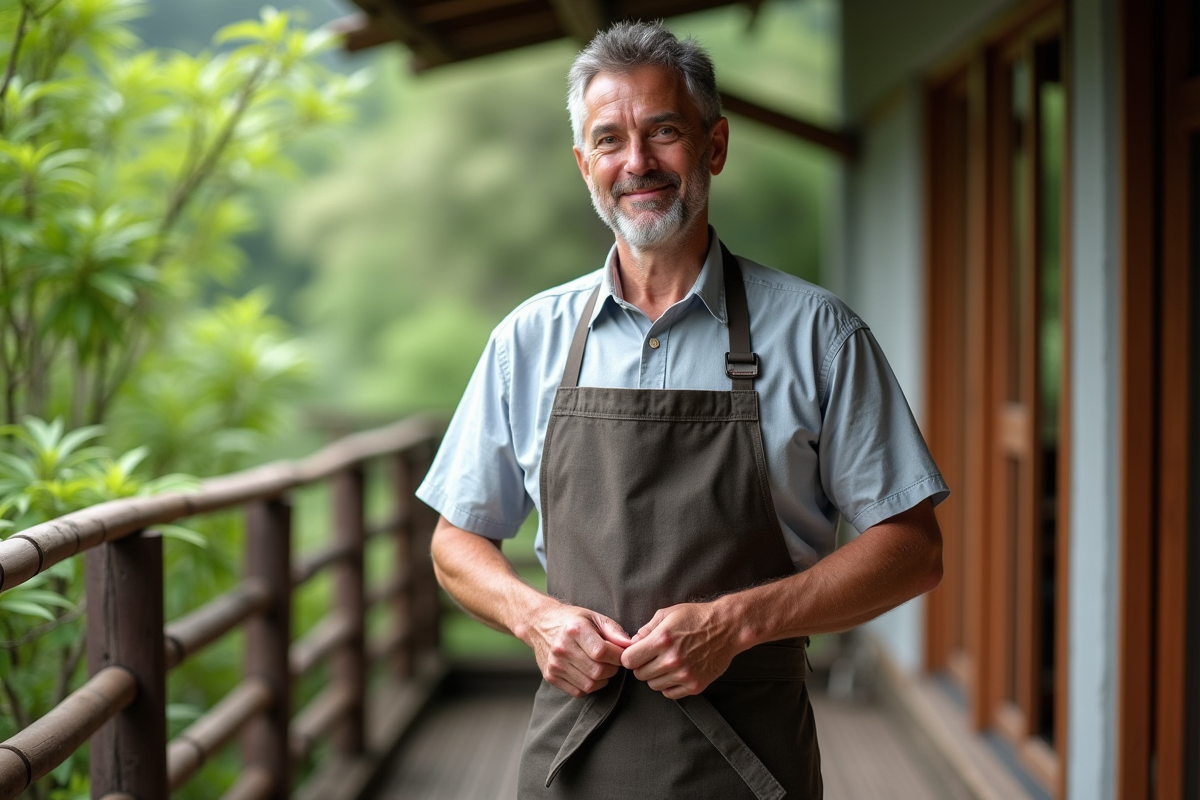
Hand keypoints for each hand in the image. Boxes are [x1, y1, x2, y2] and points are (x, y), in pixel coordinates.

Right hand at [522, 600, 631, 697]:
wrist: (539, 624)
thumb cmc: (572, 620)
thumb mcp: (594, 617)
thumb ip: (613, 630)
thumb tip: (630, 645)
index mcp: (574, 630)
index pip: (602, 652)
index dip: (618, 657)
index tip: (622, 654)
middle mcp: (562, 648)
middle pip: (598, 671)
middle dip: (612, 669)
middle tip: (612, 662)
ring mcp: (554, 664)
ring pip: (590, 685)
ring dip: (602, 679)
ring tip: (601, 667)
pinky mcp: (550, 676)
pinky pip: (578, 691)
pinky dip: (589, 686)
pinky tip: (589, 673)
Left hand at [620, 602, 741, 699]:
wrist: (727, 628)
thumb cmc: (697, 617)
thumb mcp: (668, 614)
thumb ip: (646, 629)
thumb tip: (632, 643)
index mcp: (662, 640)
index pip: (629, 660)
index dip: (630, 656)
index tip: (636, 653)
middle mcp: (672, 659)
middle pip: (639, 675)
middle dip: (642, 666)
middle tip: (653, 657)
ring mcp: (684, 675)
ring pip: (653, 685)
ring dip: (656, 676)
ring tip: (667, 663)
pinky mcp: (695, 686)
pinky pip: (670, 694)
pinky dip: (669, 685)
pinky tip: (675, 673)